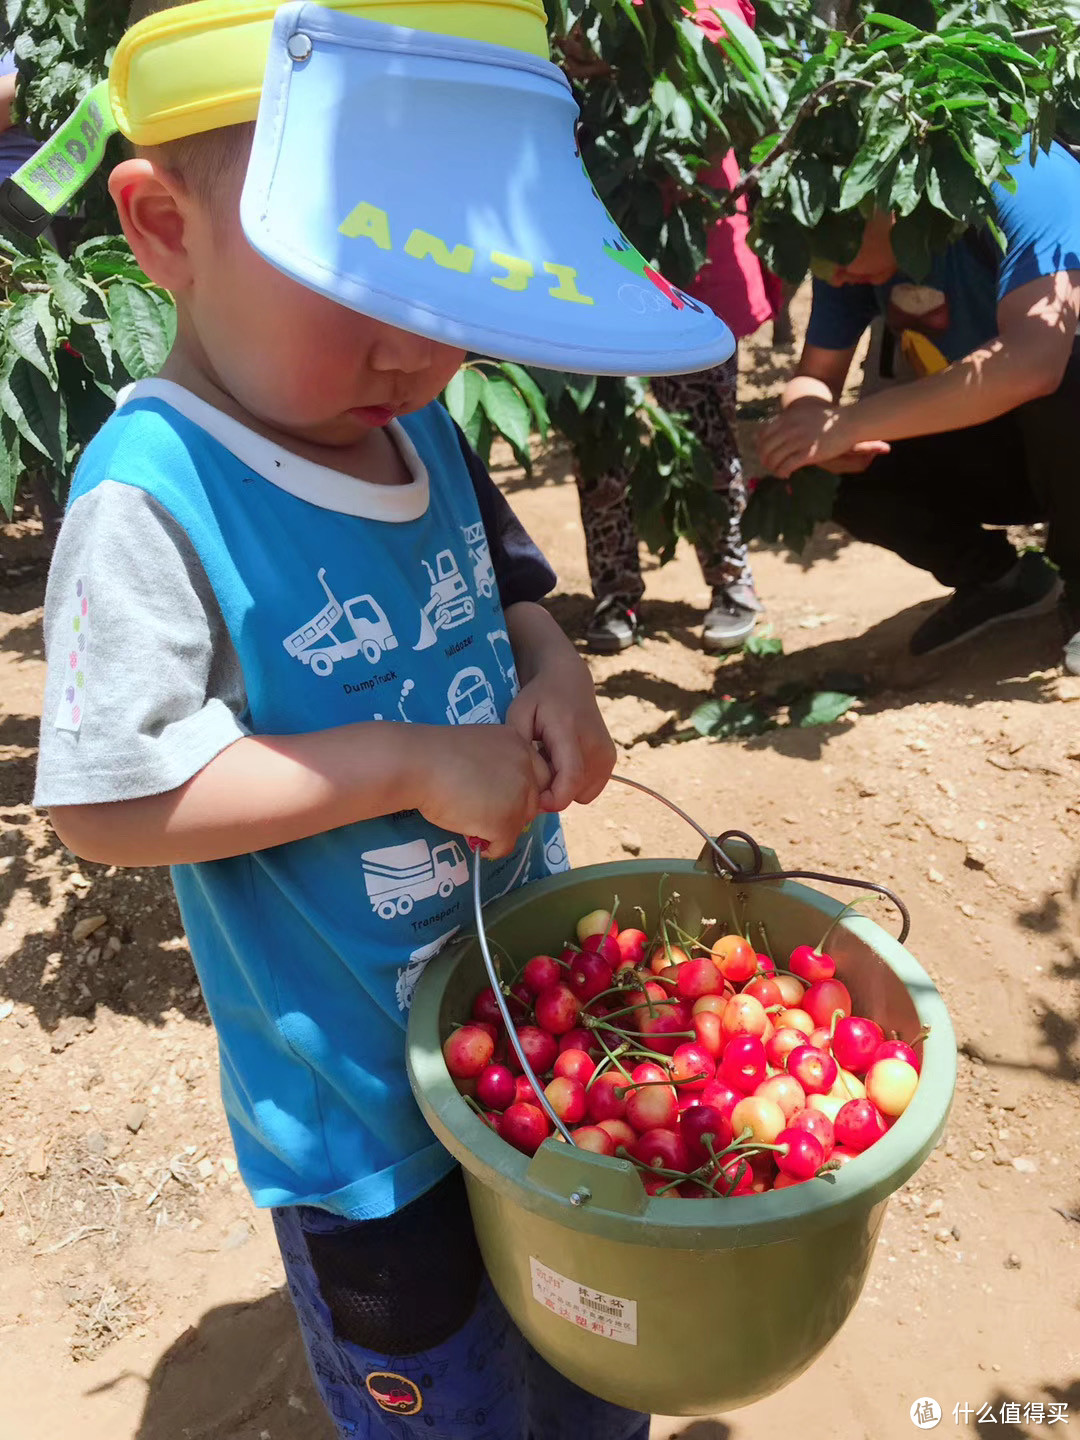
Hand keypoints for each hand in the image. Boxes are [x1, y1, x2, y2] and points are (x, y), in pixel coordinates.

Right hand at [414, 726, 552, 859]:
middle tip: (486, 812)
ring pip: (521, 822)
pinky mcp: (506, 822)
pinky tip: (474, 839)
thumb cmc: (434, 753)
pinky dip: (491, 847)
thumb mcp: (477, 747)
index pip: (538, 773)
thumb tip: (498, 793)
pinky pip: (505, 845)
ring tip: (475, 824)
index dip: (519, 789)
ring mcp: (519, 795)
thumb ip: (496, 764)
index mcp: (518, 742)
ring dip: (502, 827)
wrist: (418, 764)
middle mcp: (526, 767)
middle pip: (534, 799)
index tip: (498, 796)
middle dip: (513, 809)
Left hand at [506, 652, 616, 812]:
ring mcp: (606, 753)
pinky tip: (563, 763)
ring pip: (582, 794)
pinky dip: (575, 784)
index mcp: (570, 732)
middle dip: (552, 793)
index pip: (571, 777)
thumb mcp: (518, 714)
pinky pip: (590, 789)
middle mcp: (595, 744)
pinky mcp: (610, 759)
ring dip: (564, 787)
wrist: (570, 680)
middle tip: (536, 772)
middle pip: (574, 790)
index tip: (535, 802)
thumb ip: (519, 747)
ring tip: (550, 762)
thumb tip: (522, 781)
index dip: (554, 799)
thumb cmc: (539, 698)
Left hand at [759, 399, 888, 478]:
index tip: (764, 454)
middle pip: (766, 448)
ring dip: (773, 468)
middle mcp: (791, 428)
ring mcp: (800, 440)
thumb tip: (762, 435)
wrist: (849, 422)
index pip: (763, 434)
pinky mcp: (809, 453)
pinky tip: (785, 475)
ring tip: (778, 471)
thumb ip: (784, 423)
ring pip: (775, 458)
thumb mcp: (802, 414)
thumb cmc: (826, 420)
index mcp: (788, 418)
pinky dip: (782, 472)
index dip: (760, 447)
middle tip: (770, 466)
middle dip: (765, 460)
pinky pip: (787, 465)